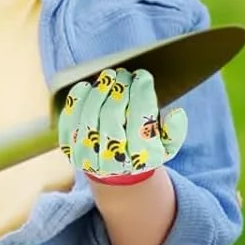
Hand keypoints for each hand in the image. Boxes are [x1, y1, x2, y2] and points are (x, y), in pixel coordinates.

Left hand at [58, 66, 186, 183]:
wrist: (116, 171)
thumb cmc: (144, 149)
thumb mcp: (166, 146)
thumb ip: (174, 132)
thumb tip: (176, 113)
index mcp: (140, 161)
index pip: (140, 124)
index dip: (141, 96)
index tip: (143, 76)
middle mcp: (111, 163)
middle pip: (112, 120)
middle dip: (119, 91)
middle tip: (125, 74)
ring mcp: (86, 156)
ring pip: (89, 118)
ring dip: (99, 92)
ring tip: (109, 76)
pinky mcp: (68, 148)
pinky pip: (69, 119)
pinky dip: (78, 100)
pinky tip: (89, 86)